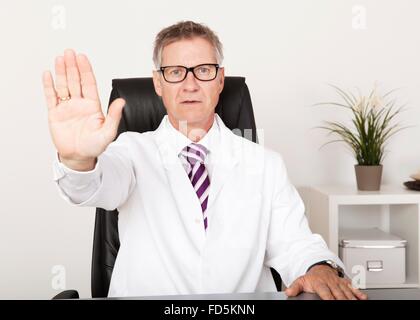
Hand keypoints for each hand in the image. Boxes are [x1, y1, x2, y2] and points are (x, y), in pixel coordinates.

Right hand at [42, 49, 125, 169]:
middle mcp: (79, 104)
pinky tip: (48, 74)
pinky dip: (49, 86)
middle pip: (75, 81)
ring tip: (60, 58)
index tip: (82, 58)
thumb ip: (114, 117)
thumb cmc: (94, 146)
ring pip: (63, 86)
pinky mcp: (55, 114)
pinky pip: (51, 97)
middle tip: (69, 52)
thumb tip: (122, 102)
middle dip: (72, 66)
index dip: (85, 70)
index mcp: (93, 106)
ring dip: (61, 72)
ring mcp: (67, 107)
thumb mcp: (108, 132)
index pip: (89, 83)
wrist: (79, 157)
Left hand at [285, 265, 367, 299]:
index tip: (331, 302)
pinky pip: (353, 287)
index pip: (325, 292)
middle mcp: (330, 282)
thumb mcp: (300, 280)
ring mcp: (339, 282)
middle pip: (338, 294)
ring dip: (351, 298)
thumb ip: (295, 287)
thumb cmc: (311, 277)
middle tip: (345, 305)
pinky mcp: (345, 282)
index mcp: (319, 282)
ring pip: (347, 291)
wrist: (319, 267)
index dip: (329, 298)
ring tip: (354, 303)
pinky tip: (363, 297)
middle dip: (342, 300)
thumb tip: (288, 293)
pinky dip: (359, 292)